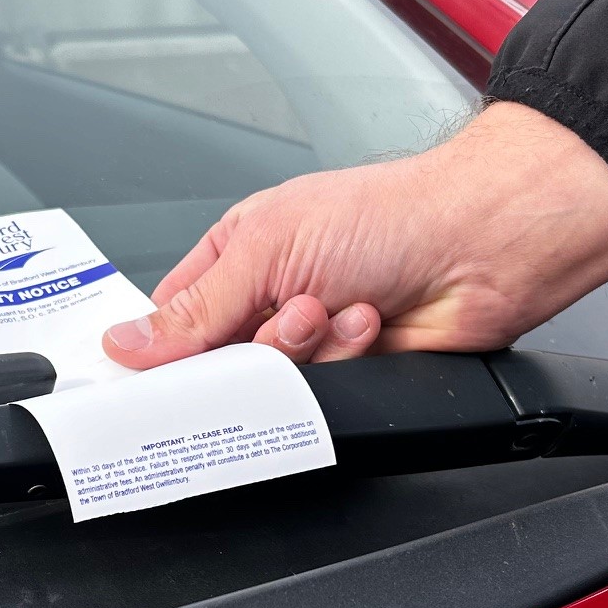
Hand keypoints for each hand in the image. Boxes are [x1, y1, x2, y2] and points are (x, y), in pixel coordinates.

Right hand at [101, 102, 607, 366]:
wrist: (480, 244)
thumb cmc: (389, 213)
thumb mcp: (267, 247)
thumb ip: (194, 310)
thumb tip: (127, 343)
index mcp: (239, 252)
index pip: (172, 319)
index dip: (162, 350)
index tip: (154, 374)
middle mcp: (272, 294)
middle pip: (220, 362)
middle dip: (251, 347)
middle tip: (284, 317)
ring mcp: (313, 335)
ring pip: (272, 384)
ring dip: (305, 350)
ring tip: (336, 308)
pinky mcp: (353, 371)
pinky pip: (322, 395)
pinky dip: (346, 358)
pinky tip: (370, 321)